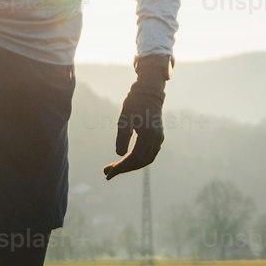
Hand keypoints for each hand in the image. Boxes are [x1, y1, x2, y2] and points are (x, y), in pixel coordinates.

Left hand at [103, 54, 171, 179]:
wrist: (148, 92)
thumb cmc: (134, 102)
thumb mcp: (124, 119)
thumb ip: (122, 138)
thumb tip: (119, 155)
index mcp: (148, 135)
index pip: (134, 158)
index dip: (120, 167)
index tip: (107, 173)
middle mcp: (156, 139)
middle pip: (140, 162)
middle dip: (123, 168)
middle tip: (107, 172)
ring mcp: (159, 139)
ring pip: (145, 160)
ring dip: (130, 166)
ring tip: (115, 168)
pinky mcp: (158, 137)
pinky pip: (149, 154)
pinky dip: (138, 160)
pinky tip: (127, 160)